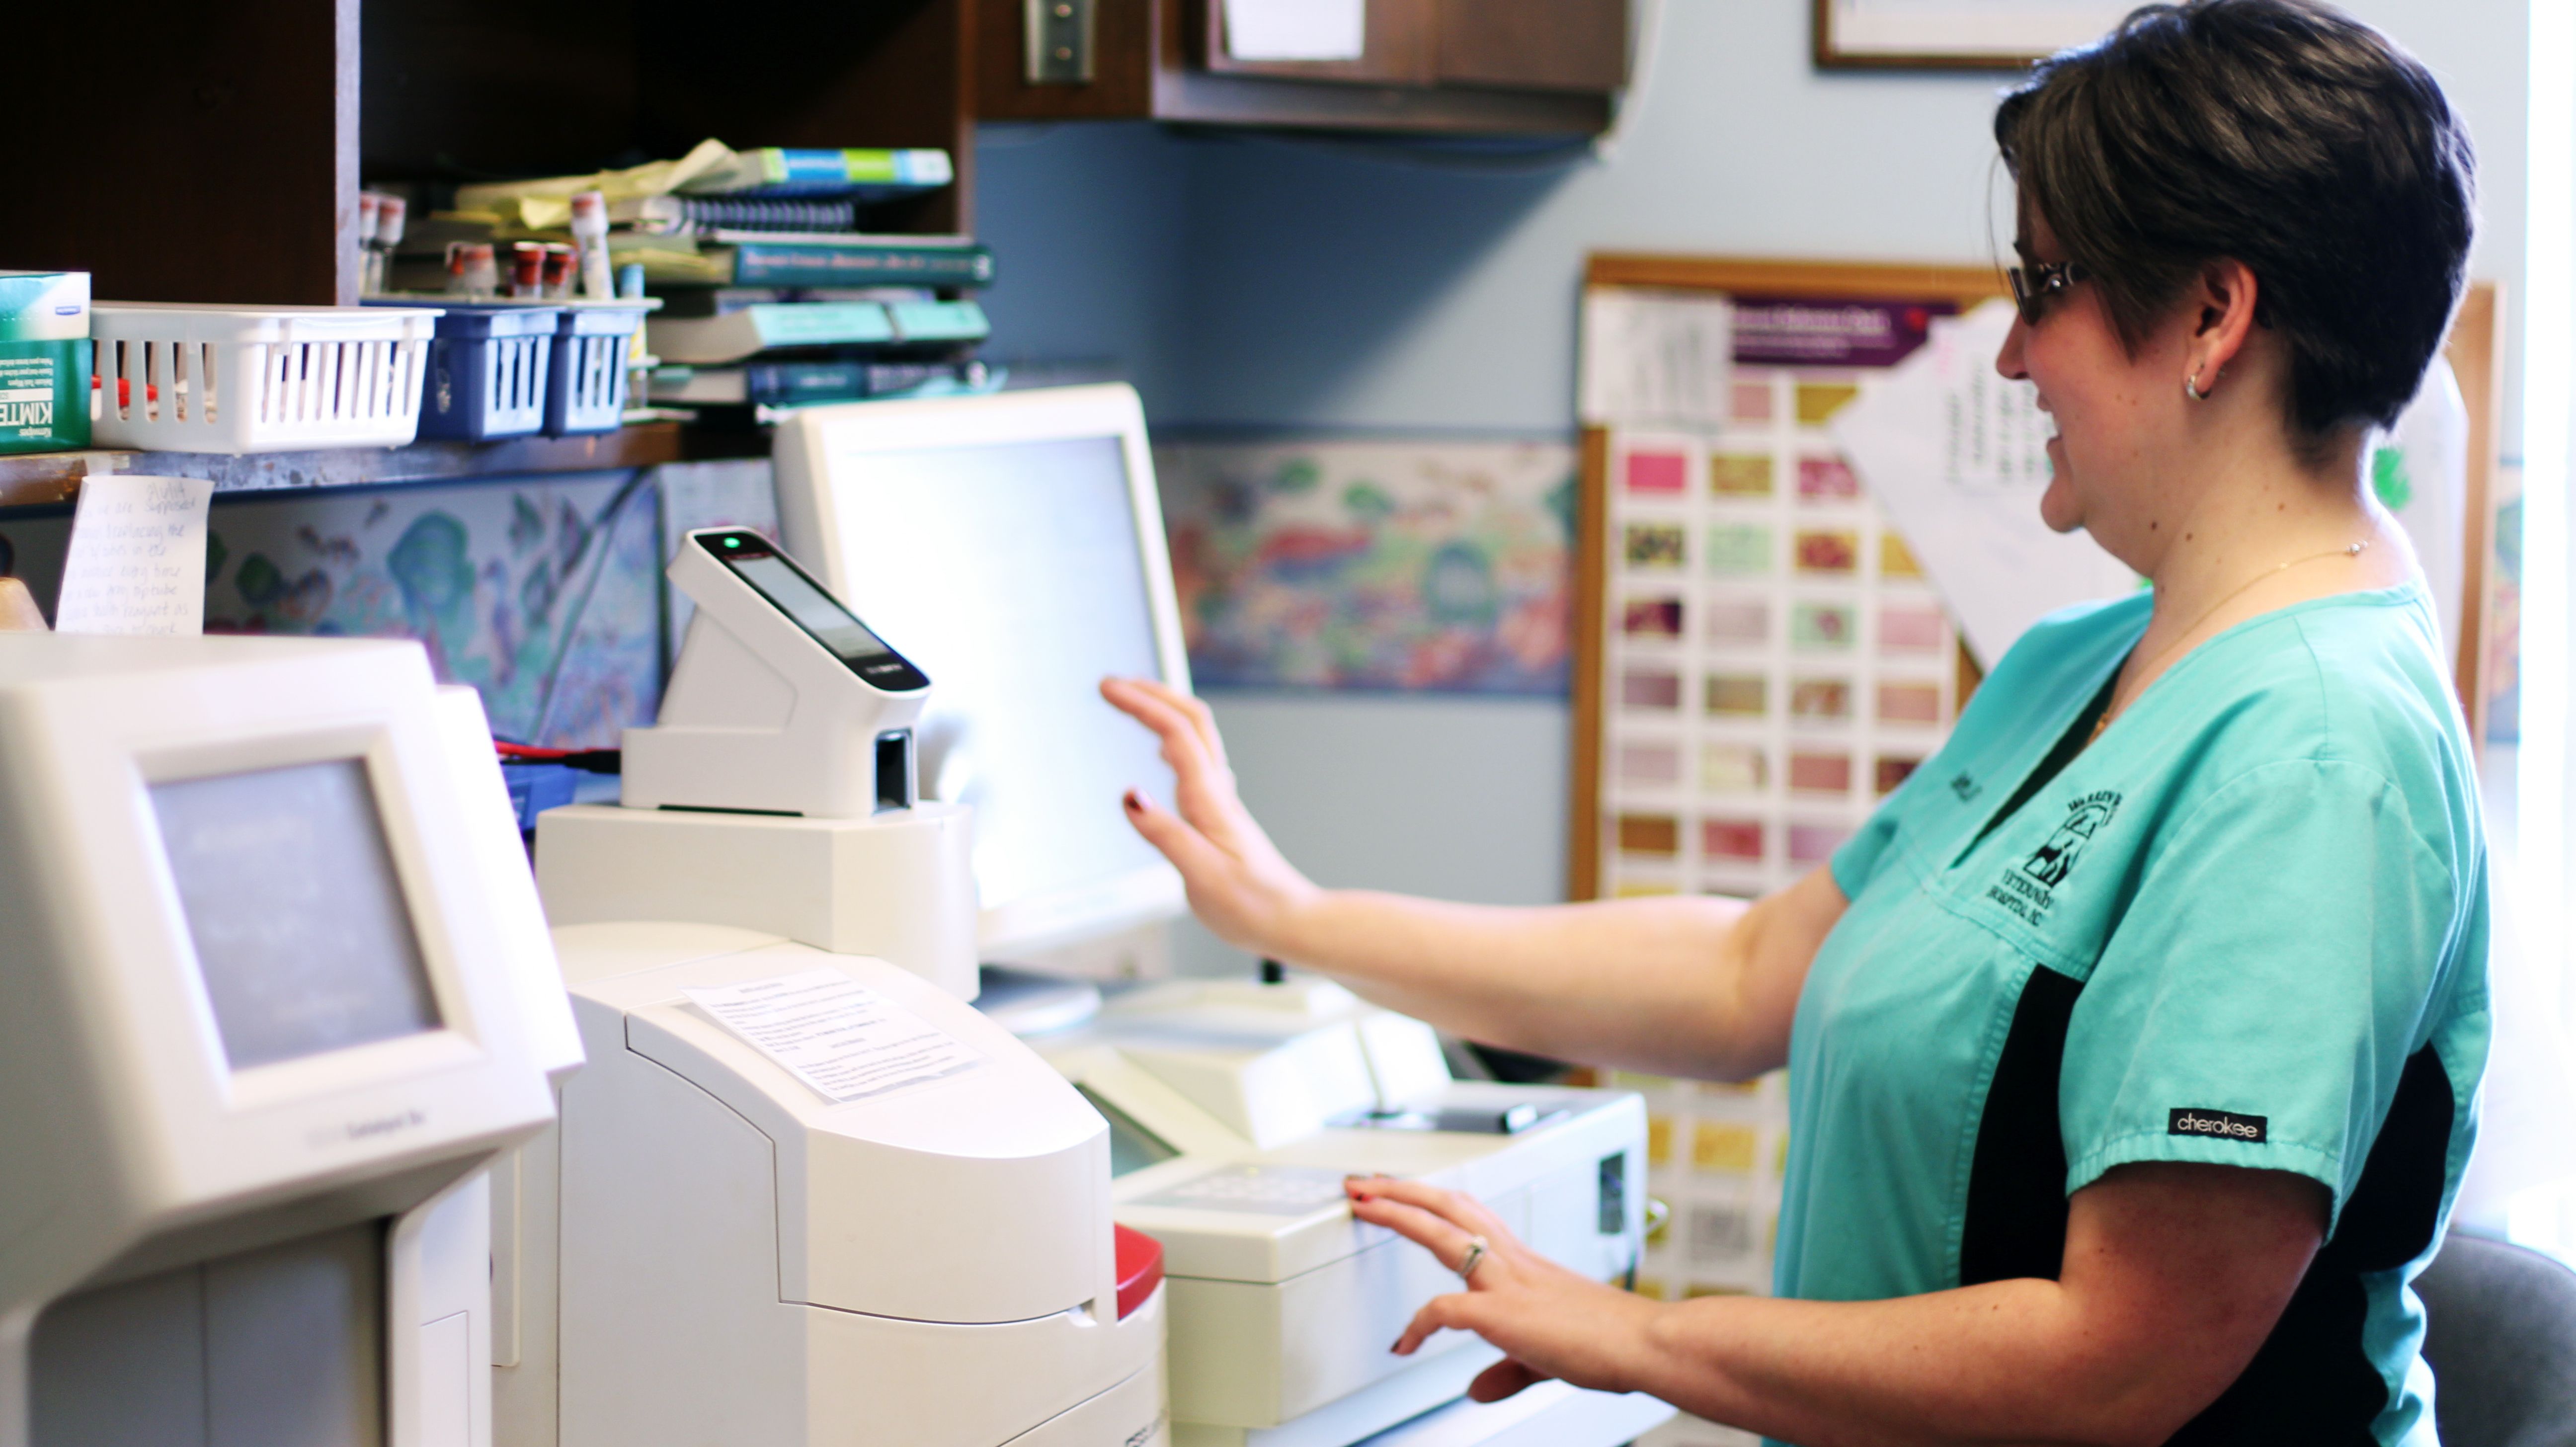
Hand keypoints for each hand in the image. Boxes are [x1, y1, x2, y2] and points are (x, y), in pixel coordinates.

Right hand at [1099, 677, 1319, 953]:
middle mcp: (1218, 794)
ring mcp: (1221, 802)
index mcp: (1211, 802)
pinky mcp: (1220, 815)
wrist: (1293, 922)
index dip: (1141, 704)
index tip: (1108, 688)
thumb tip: (1130, 795)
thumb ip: (1164, 834)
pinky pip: (1197, 762)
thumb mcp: (1202, 876)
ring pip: (1196, 737)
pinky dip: (1173, 741)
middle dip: (1152, 693)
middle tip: (1112, 684)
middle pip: (1191, 721)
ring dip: (1163, 710)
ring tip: (1131, 700)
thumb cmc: (1252, 906)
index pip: (1176, 734)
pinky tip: (1161, 750)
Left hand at [1346, 1175, 1660, 1403]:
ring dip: (1397, 1214)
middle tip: (1365, 1181)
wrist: (1649, 1343)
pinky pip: (1445, 1310)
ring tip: (1362, 1204)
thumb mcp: (1548, 1356)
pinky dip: (1417, 1324)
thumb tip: (1478, 1388)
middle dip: (1403, 1190)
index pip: (1472, 1217)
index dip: (1434, 1203)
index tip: (1405, 1196)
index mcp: (1526, 1264)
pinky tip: (1403, 1344)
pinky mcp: (1504, 1314)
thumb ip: (1509, 1370)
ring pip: (1442, 1234)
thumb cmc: (1615, 1342)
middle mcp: (1514, 1263)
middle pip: (1450, 1207)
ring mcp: (1508, 1283)